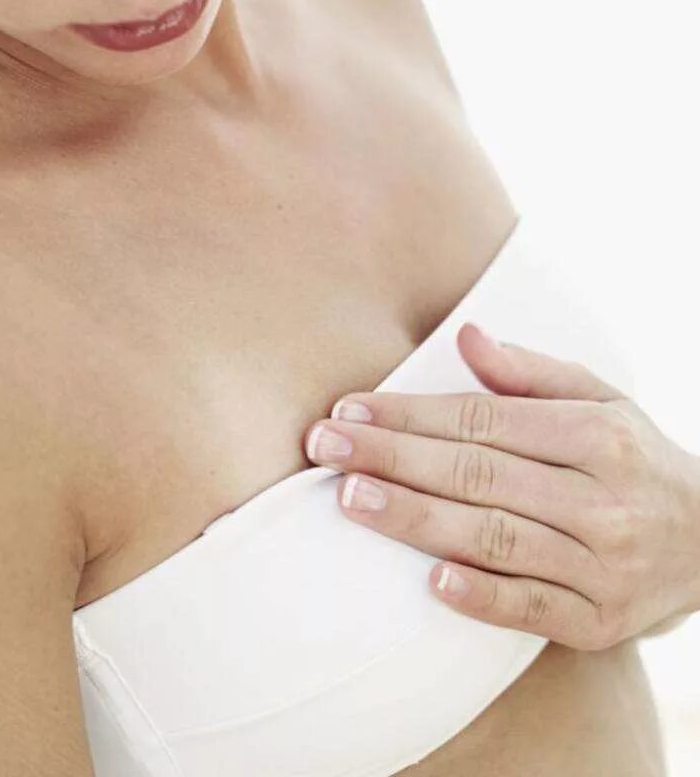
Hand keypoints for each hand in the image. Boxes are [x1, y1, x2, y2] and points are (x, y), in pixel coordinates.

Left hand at [305, 322, 699, 650]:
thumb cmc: (632, 459)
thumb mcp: (600, 400)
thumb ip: (530, 373)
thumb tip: (466, 336)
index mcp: (597, 435)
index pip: (483, 420)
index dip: (411, 414)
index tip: (349, 408)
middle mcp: (604, 499)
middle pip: (478, 474)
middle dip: (393, 457)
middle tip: (325, 446)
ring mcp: (605, 565)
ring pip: (495, 538)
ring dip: (417, 519)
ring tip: (352, 499)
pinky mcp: (601, 622)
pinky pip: (533, 609)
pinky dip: (483, 597)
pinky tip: (430, 580)